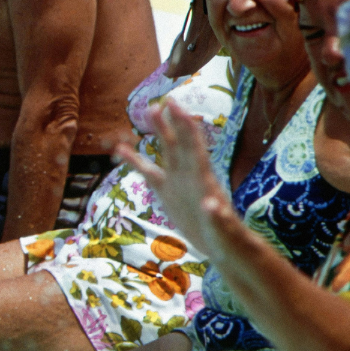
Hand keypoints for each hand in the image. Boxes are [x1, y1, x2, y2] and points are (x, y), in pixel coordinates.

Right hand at [114, 99, 233, 257]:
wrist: (225, 248)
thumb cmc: (229, 239)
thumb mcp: (224, 230)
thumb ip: (217, 218)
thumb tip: (210, 206)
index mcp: (203, 179)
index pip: (192, 145)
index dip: (183, 124)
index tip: (173, 105)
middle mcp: (189, 175)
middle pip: (177, 142)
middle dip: (169, 121)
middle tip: (157, 102)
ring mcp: (177, 182)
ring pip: (165, 151)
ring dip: (157, 131)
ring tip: (146, 111)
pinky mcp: (167, 193)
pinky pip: (148, 173)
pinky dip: (135, 161)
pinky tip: (121, 150)